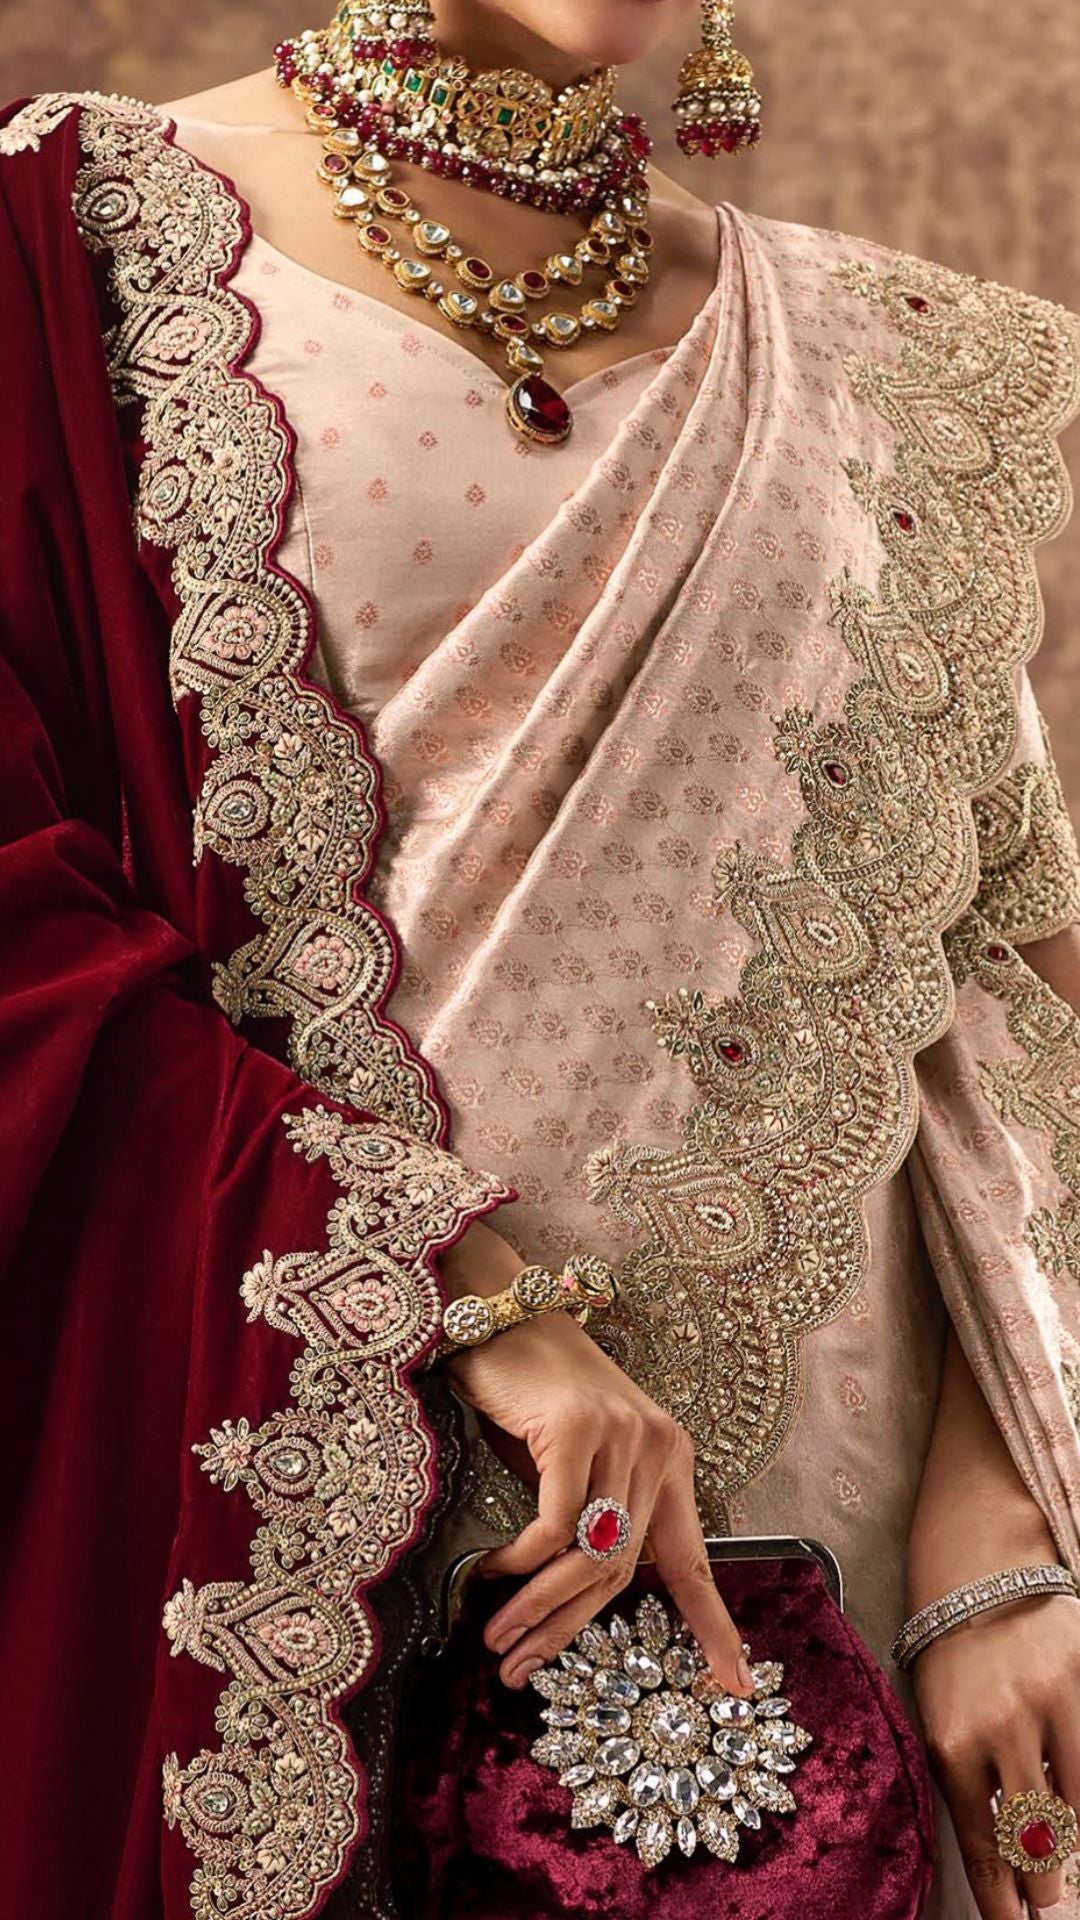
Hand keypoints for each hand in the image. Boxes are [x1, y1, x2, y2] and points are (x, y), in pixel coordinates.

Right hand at [445, 1306, 751, 1697]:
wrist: (501, 1311)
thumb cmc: (532, 1390)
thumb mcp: (578, 1458)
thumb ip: (594, 1512)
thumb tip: (572, 1596)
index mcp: (671, 1459)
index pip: (694, 1560)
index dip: (715, 1627)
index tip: (737, 1686)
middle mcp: (658, 1447)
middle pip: (625, 1571)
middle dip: (570, 1630)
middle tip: (521, 1670)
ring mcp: (622, 1435)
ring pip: (592, 1554)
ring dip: (539, 1606)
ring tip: (498, 1638)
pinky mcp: (577, 1429)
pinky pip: (556, 1521)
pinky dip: (523, 1558)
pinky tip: (493, 1571)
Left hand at [911, 1591, 1079, 1915]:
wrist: (979, 1571)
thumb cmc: (953, 1656)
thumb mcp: (940, 1720)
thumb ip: (968, 1788)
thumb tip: (1002, 1868)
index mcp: (949, 1746)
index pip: (984, 1851)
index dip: (1003, 1903)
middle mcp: (996, 1731)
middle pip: (1034, 1846)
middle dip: (1043, 1888)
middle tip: (1045, 1904)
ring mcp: (1043, 1709)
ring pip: (1071, 1814)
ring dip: (1069, 1846)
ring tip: (1058, 1856)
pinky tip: (1070, 1806)